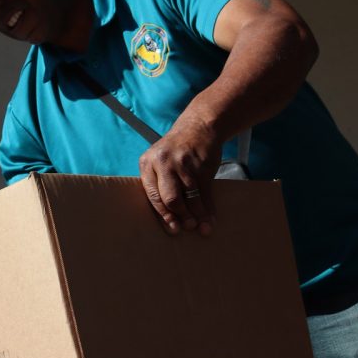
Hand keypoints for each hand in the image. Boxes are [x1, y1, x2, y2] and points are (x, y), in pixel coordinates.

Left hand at [138, 116, 220, 235]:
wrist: (198, 128)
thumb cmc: (176, 153)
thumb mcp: (160, 163)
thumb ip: (159, 186)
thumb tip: (168, 219)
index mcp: (147, 164)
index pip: (153, 196)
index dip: (163, 215)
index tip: (173, 229)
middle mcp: (163, 163)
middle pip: (171, 199)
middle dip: (180, 216)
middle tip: (187, 227)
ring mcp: (183, 164)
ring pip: (190, 197)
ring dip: (198, 215)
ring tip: (202, 228)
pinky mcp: (202, 165)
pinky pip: (205, 192)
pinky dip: (209, 208)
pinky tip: (210, 219)